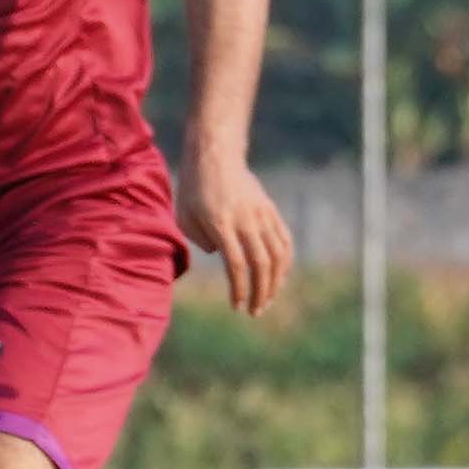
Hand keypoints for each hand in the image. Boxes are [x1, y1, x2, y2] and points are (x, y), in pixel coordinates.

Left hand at [179, 147, 293, 315]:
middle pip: (261, 263)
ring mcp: (262, 215)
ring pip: (277, 254)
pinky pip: (284, 241)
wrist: (216, 157)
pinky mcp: (270, 211)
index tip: (237, 307)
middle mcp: (246, 220)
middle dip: (260, 292)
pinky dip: (285, 262)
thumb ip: (200, 240)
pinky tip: (279, 278)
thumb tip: (223, 256)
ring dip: (275, 281)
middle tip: (255, 312)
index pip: (237, 264)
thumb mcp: (184, 216)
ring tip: (267, 300)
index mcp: (221, 223)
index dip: (239, 289)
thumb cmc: (193, 189)